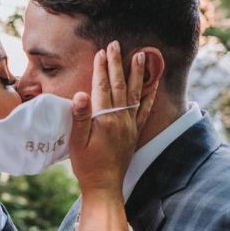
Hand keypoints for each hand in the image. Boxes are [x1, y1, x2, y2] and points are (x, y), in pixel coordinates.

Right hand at [69, 41, 155, 192]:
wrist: (104, 185)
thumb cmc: (86, 165)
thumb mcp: (76, 142)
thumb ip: (79, 117)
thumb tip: (80, 95)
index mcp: (105, 119)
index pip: (102, 87)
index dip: (101, 69)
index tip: (100, 52)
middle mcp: (121, 119)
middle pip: (119, 85)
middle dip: (117, 63)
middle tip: (116, 44)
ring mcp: (130, 125)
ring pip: (135, 93)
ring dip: (137, 73)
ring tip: (140, 55)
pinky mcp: (135, 132)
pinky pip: (146, 109)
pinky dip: (150, 95)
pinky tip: (153, 83)